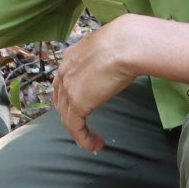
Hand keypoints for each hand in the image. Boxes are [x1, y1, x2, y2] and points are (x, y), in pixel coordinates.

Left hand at [53, 16, 146, 150]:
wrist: (126, 44)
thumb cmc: (126, 42)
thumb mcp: (109, 50)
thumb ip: (105, 59)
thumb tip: (116, 65)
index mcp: (70, 57)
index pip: (63, 83)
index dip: (70, 99)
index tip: (81, 109)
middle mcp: (64, 72)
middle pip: (62, 102)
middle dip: (72, 118)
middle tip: (85, 129)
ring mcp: (68, 88)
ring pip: (67, 117)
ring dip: (79, 132)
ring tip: (93, 141)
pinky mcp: (77, 102)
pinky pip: (75, 128)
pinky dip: (83, 139)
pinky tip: (94, 145)